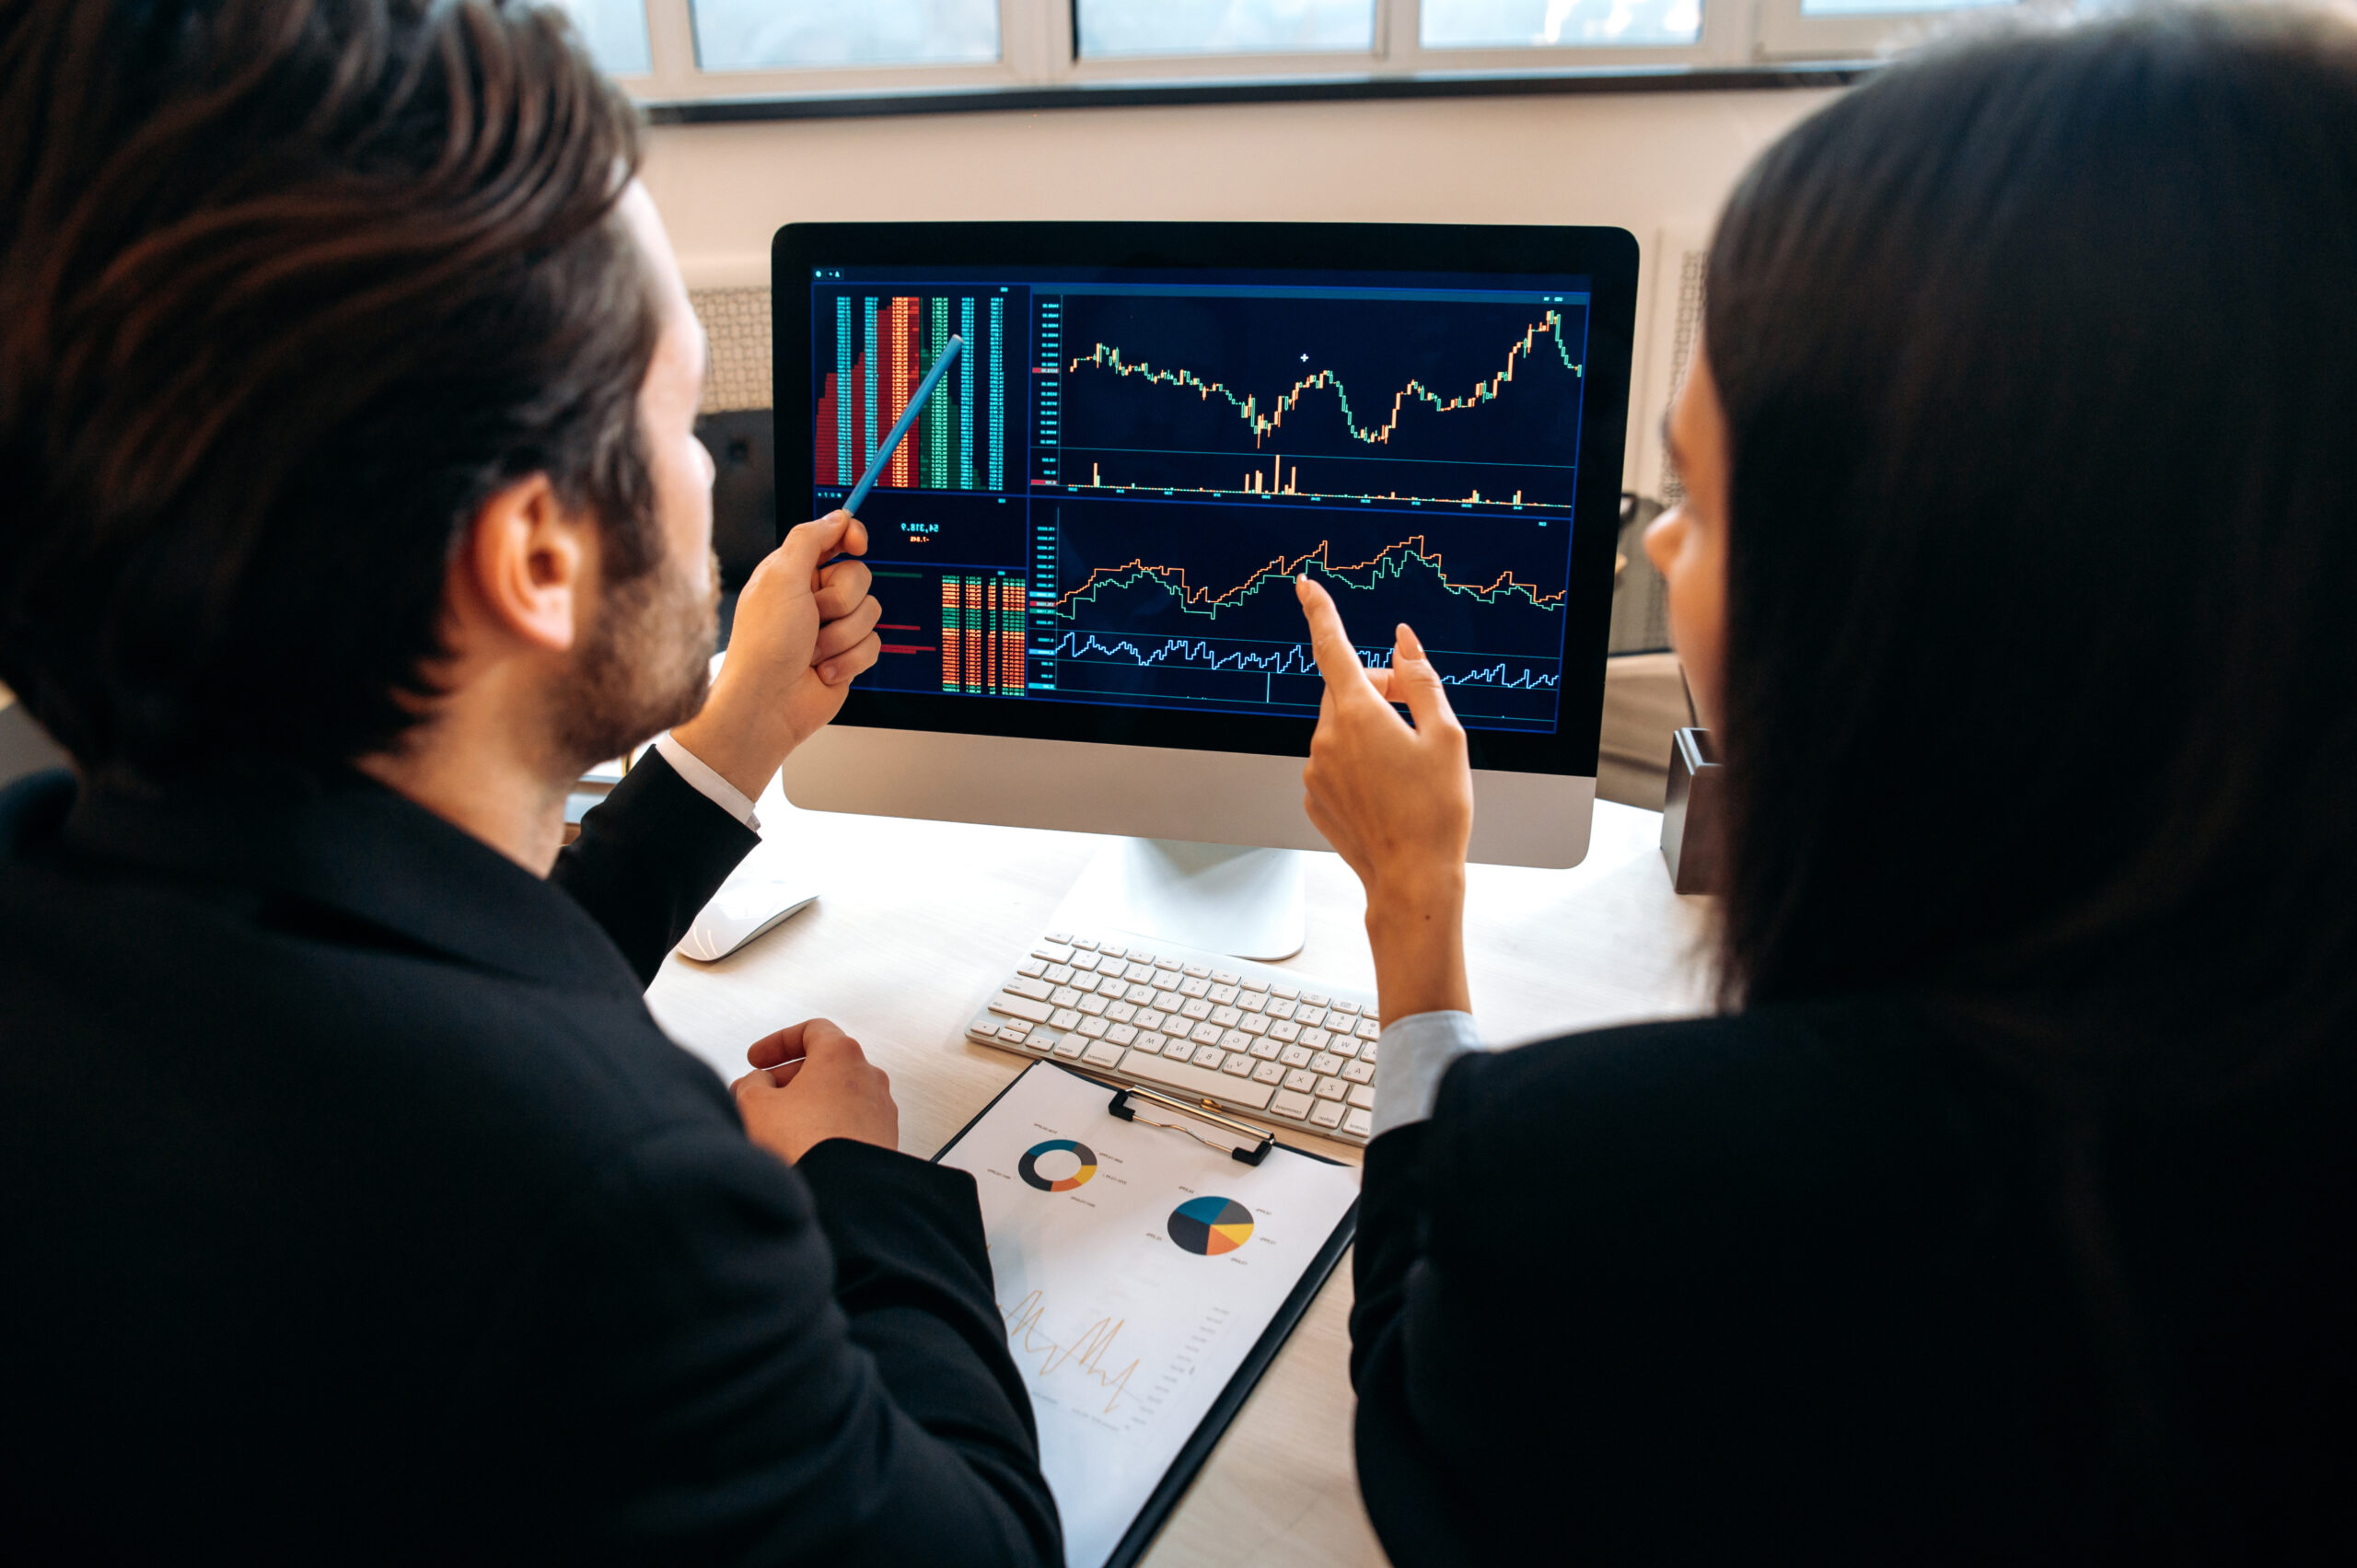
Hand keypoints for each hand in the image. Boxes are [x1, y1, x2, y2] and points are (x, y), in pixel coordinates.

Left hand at [668, 512, 881, 800]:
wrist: (768, 704)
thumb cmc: (765, 643)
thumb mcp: (780, 576)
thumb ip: (810, 538)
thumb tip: (839, 516)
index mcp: (793, 572)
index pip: (834, 539)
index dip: (850, 538)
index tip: (857, 544)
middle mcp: (812, 597)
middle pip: (860, 577)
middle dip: (841, 601)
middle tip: (814, 616)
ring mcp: (831, 628)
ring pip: (870, 612)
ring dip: (843, 635)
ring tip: (813, 650)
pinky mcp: (847, 655)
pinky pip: (874, 644)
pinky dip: (850, 659)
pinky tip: (823, 669)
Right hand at [730, 1018, 898, 1162]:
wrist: (844, 1196)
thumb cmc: (809, 1146)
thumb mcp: (756, 1105)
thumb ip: (751, 1083)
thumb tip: (757, 1083)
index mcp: (842, 1054)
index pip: (811, 1031)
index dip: (777, 1043)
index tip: (758, 1058)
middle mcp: (869, 1076)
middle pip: (824, 1064)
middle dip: (787, 1077)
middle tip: (760, 1093)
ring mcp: (880, 1109)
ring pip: (837, 1096)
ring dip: (805, 1103)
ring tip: (776, 1125)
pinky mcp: (883, 1140)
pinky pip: (849, 1122)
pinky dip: (825, 1125)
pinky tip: (801, 1147)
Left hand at [1297, 575, 1473, 1021]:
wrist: (1413, 879)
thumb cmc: (1437, 811)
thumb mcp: (1446, 735)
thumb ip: (1420, 680)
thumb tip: (1403, 642)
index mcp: (1357, 714)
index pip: (1333, 647)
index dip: (1320, 612)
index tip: (1305, 585)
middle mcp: (1326, 738)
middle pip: (1345, 689)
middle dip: (1376, 688)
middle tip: (1415, 712)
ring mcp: (1315, 770)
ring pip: (1339, 727)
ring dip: (1368, 728)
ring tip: (1408, 764)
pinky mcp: (1314, 797)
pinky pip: (1334, 762)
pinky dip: (1358, 762)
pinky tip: (1388, 789)